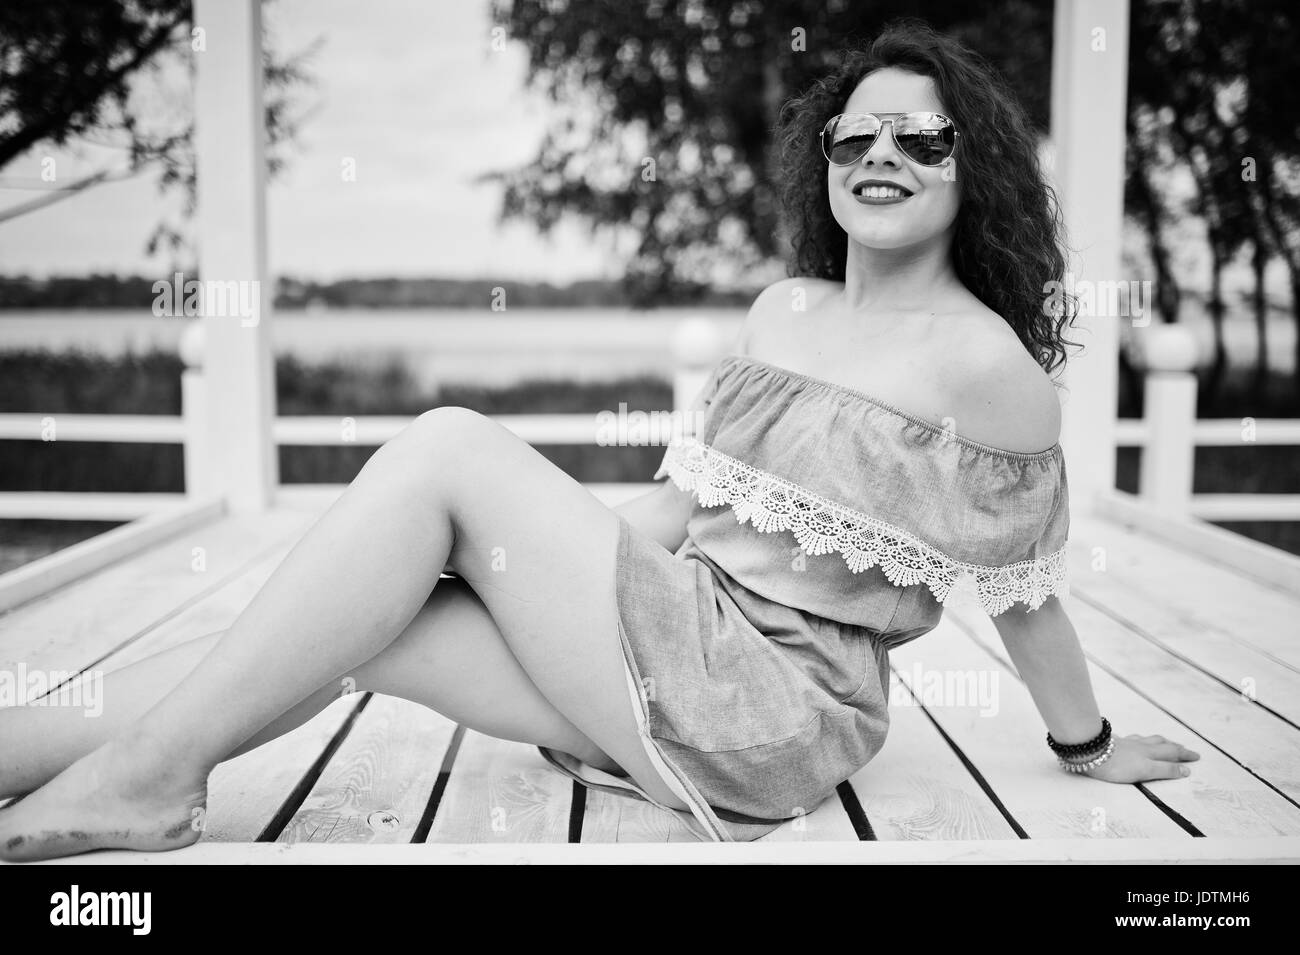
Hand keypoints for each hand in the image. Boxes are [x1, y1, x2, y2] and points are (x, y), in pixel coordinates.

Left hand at [1080, 734, 1200, 782]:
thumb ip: (1165, 769)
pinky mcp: (1113, 742)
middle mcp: (1140, 746)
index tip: (1196, 757)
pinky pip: (1131, 738)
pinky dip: (1139, 739)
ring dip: (1160, 741)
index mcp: (1149, 754)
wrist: (1090, 751)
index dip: (1184, 756)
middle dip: (1176, 747)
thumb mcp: (1145, 770)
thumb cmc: (1117, 765)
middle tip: (1186, 749)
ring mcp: (1126, 743)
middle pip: (1162, 744)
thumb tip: (1186, 770)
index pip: (1171, 754)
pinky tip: (1134, 739)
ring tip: (1165, 741)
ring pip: (1147, 739)